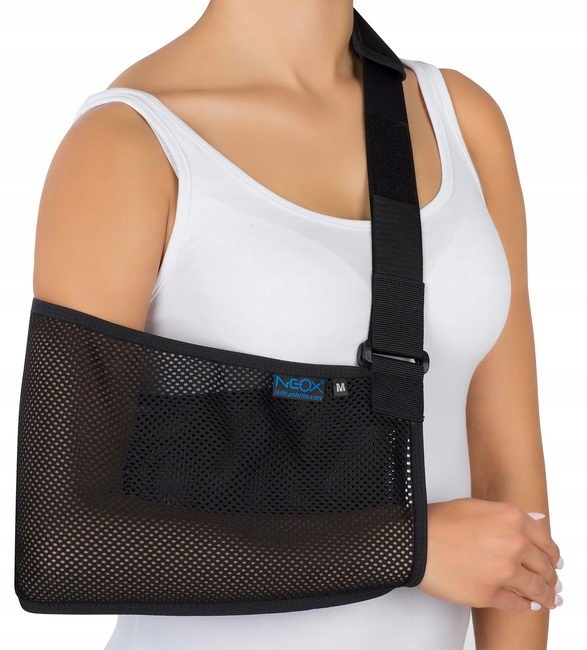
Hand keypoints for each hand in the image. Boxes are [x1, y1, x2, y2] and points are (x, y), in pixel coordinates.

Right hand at [415, 498, 561, 612]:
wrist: (415, 542)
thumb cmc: (438, 522)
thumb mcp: (476, 506)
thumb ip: (508, 516)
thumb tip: (537, 521)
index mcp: (512, 518)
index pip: (545, 540)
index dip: (552, 553)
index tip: (553, 560)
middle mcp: (513, 544)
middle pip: (544, 565)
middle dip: (549, 575)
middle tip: (551, 580)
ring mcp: (504, 571)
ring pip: (536, 588)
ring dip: (544, 594)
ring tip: (547, 598)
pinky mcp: (490, 594)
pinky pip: (517, 605)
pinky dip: (525, 606)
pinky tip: (528, 606)